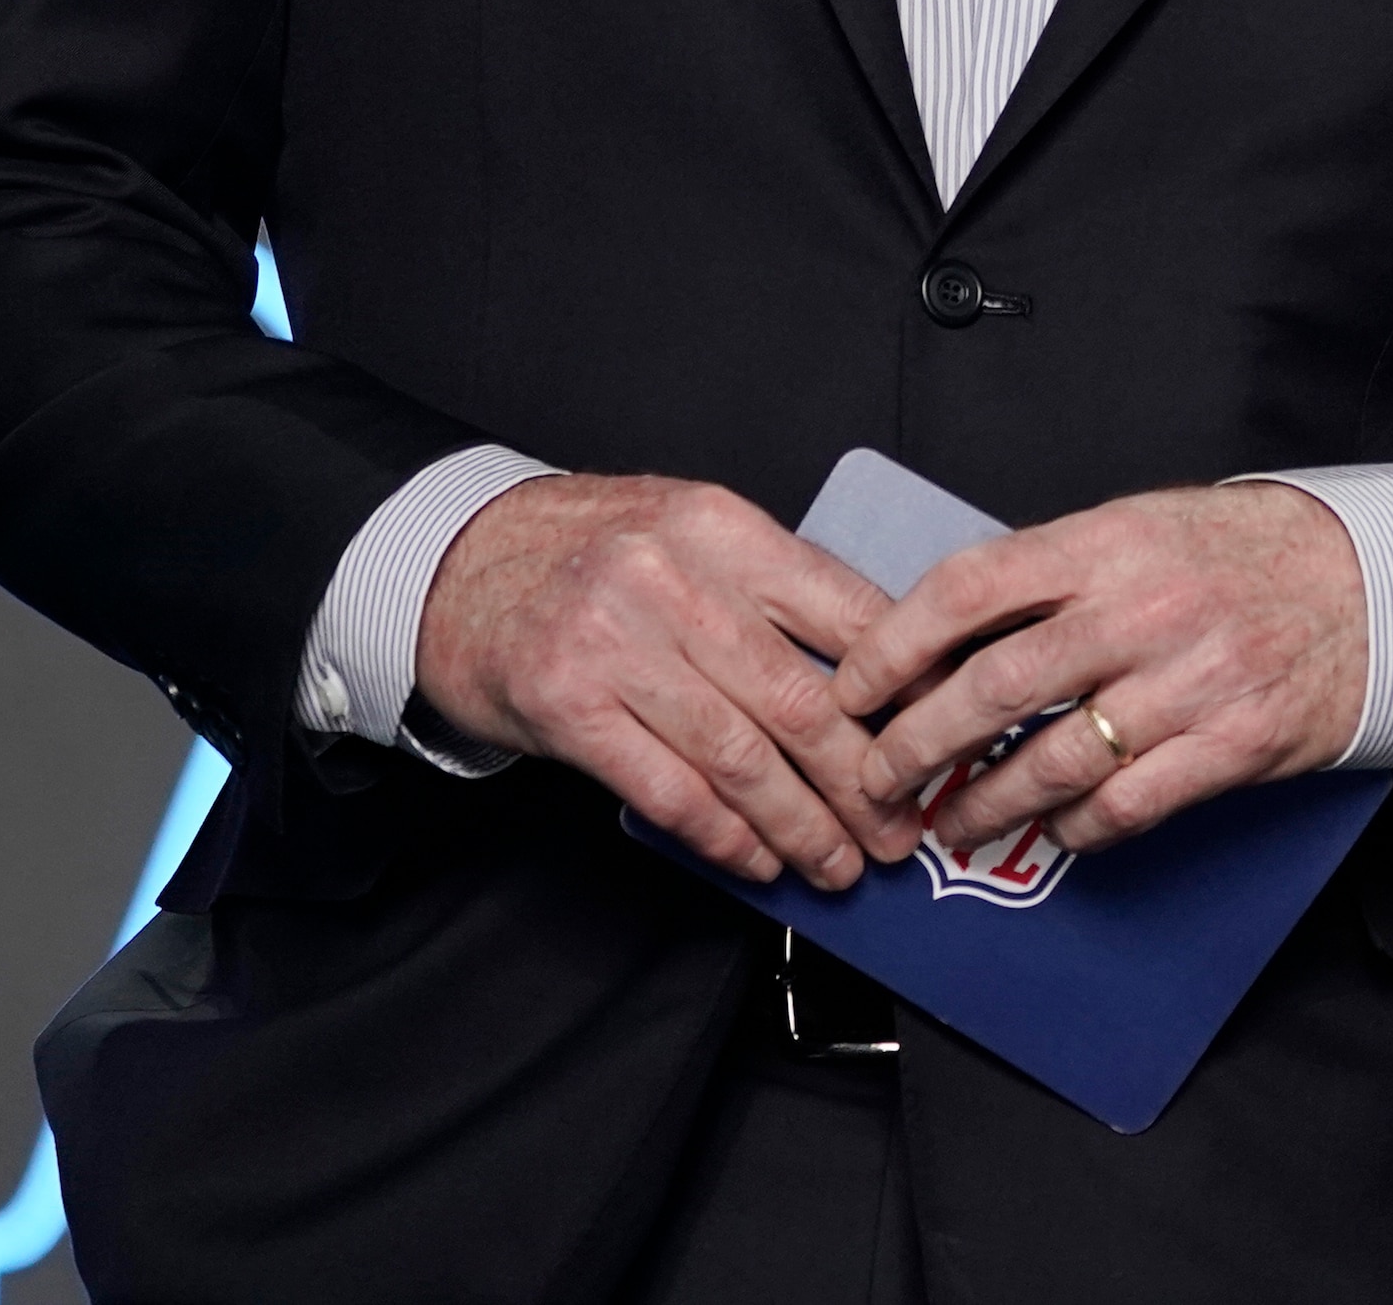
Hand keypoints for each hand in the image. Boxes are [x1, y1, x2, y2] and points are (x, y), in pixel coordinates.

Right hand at [415, 473, 904, 890]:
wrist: (453, 563)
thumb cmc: (587, 555)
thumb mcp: (687, 537)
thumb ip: (770, 591)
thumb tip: (876, 675)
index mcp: (721, 529)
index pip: (844, 613)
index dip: (905, 690)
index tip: (939, 740)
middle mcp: (672, 579)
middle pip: (801, 700)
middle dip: (865, 782)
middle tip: (901, 829)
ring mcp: (616, 644)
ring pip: (742, 756)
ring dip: (803, 825)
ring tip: (840, 863)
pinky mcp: (568, 707)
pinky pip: (670, 789)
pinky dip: (725, 836)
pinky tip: (760, 860)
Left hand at [834, 483, 1366, 861]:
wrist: (1373, 585)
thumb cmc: (1246, 555)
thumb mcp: (1145, 526)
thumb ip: (1057, 573)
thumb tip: (947, 633)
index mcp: (1112, 542)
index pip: (973, 587)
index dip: (897, 643)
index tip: (856, 686)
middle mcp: (1147, 609)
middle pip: (998, 685)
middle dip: (919, 743)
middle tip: (880, 777)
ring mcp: (1193, 680)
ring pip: (1055, 759)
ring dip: (985, 802)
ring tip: (951, 821)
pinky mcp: (1235, 744)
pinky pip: (1130, 804)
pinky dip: (1078, 826)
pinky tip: (1056, 829)